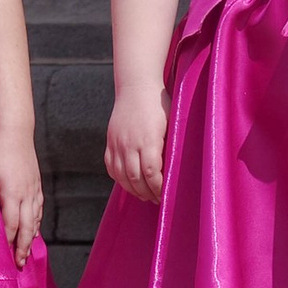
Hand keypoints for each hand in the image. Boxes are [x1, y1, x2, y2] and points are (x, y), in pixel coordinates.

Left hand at [0, 120, 43, 263]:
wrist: (16, 131)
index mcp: (11, 190)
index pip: (11, 222)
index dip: (8, 240)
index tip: (3, 255)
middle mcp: (26, 193)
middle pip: (27, 227)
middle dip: (23, 247)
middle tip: (19, 265)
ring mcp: (34, 190)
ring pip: (35, 220)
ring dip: (30, 239)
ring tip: (26, 254)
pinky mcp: (37, 186)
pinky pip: (38, 210)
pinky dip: (36, 224)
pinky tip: (32, 232)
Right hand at [104, 85, 167, 202]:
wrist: (136, 87)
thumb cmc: (160, 106)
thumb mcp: (172, 125)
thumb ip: (170, 147)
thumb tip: (177, 171)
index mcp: (149, 140)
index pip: (152, 173)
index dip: (158, 188)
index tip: (165, 195)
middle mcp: (130, 143)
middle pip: (135, 178)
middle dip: (146, 193)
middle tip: (156, 200)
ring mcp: (117, 142)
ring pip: (121, 175)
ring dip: (132, 189)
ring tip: (143, 195)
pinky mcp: (110, 141)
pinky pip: (111, 166)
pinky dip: (118, 178)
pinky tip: (128, 183)